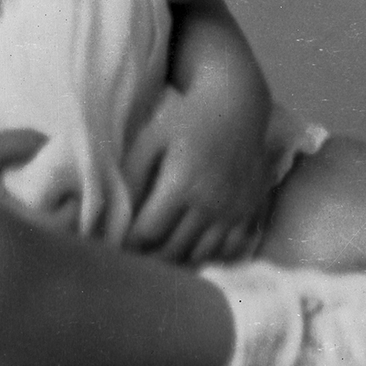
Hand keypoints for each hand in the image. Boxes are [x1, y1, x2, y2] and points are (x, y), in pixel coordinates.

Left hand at [123, 85, 267, 264]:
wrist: (236, 107)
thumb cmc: (187, 119)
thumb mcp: (152, 138)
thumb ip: (132, 175)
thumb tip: (115, 212)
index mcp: (181, 184)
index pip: (149, 232)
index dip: (130, 242)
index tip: (120, 242)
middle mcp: (209, 203)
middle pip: (174, 250)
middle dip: (151, 257)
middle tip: (137, 254)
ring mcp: (233, 210)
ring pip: (201, 255)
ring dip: (179, 259)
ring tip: (163, 253)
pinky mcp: (250, 211)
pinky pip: (230, 250)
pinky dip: (211, 255)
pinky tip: (196, 247)